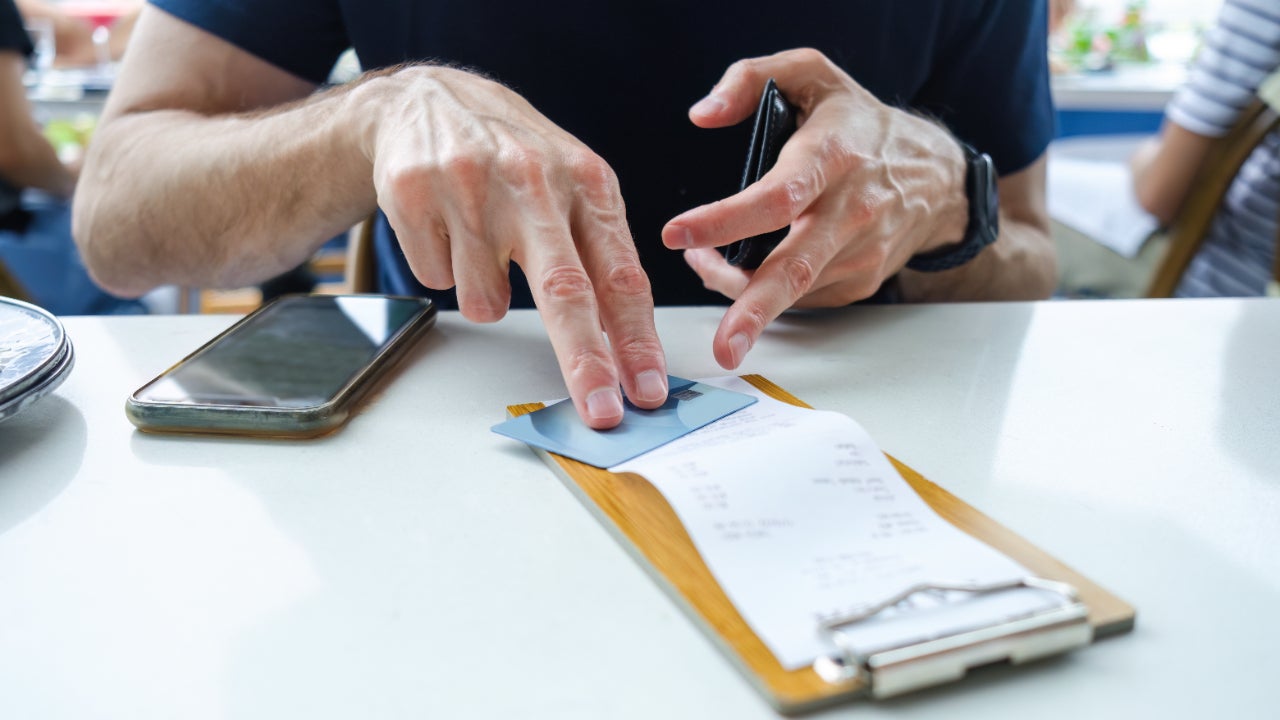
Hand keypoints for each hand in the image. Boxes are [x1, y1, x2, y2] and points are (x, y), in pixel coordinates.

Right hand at [358, 66, 667, 427]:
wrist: (427, 100)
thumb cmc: (514, 157)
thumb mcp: (574, 186)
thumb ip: (600, 256)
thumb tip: (622, 346)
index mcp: (587, 181)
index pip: (621, 275)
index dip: (636, 341)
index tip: (648, 391)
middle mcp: (533, 181)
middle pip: (565, 290)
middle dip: (586, 361)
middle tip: (600, 411)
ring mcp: (470, 186)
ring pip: (485, 300)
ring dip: (485, 293)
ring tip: (482, 242)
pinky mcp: (414, 195)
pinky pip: (438, 280)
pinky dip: (445, 268)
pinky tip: (447, 227)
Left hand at [663, 49, 967, 369]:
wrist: (935, 176)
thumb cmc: (859, 123)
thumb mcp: (811, 74)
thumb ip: (749, 78)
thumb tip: (702, 114)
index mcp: (834, 155)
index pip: (778, 195)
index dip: (726, 219)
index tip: (678, 234)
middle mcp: (851, 210)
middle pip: (796, 267)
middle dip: (754, 310)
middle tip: (722, 347)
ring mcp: (860, 252)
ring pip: (791, 289)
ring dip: (738, 292)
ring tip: (704, 264)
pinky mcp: (860, 281)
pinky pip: (802, 297)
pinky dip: (765, 293)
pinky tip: (744, 272)